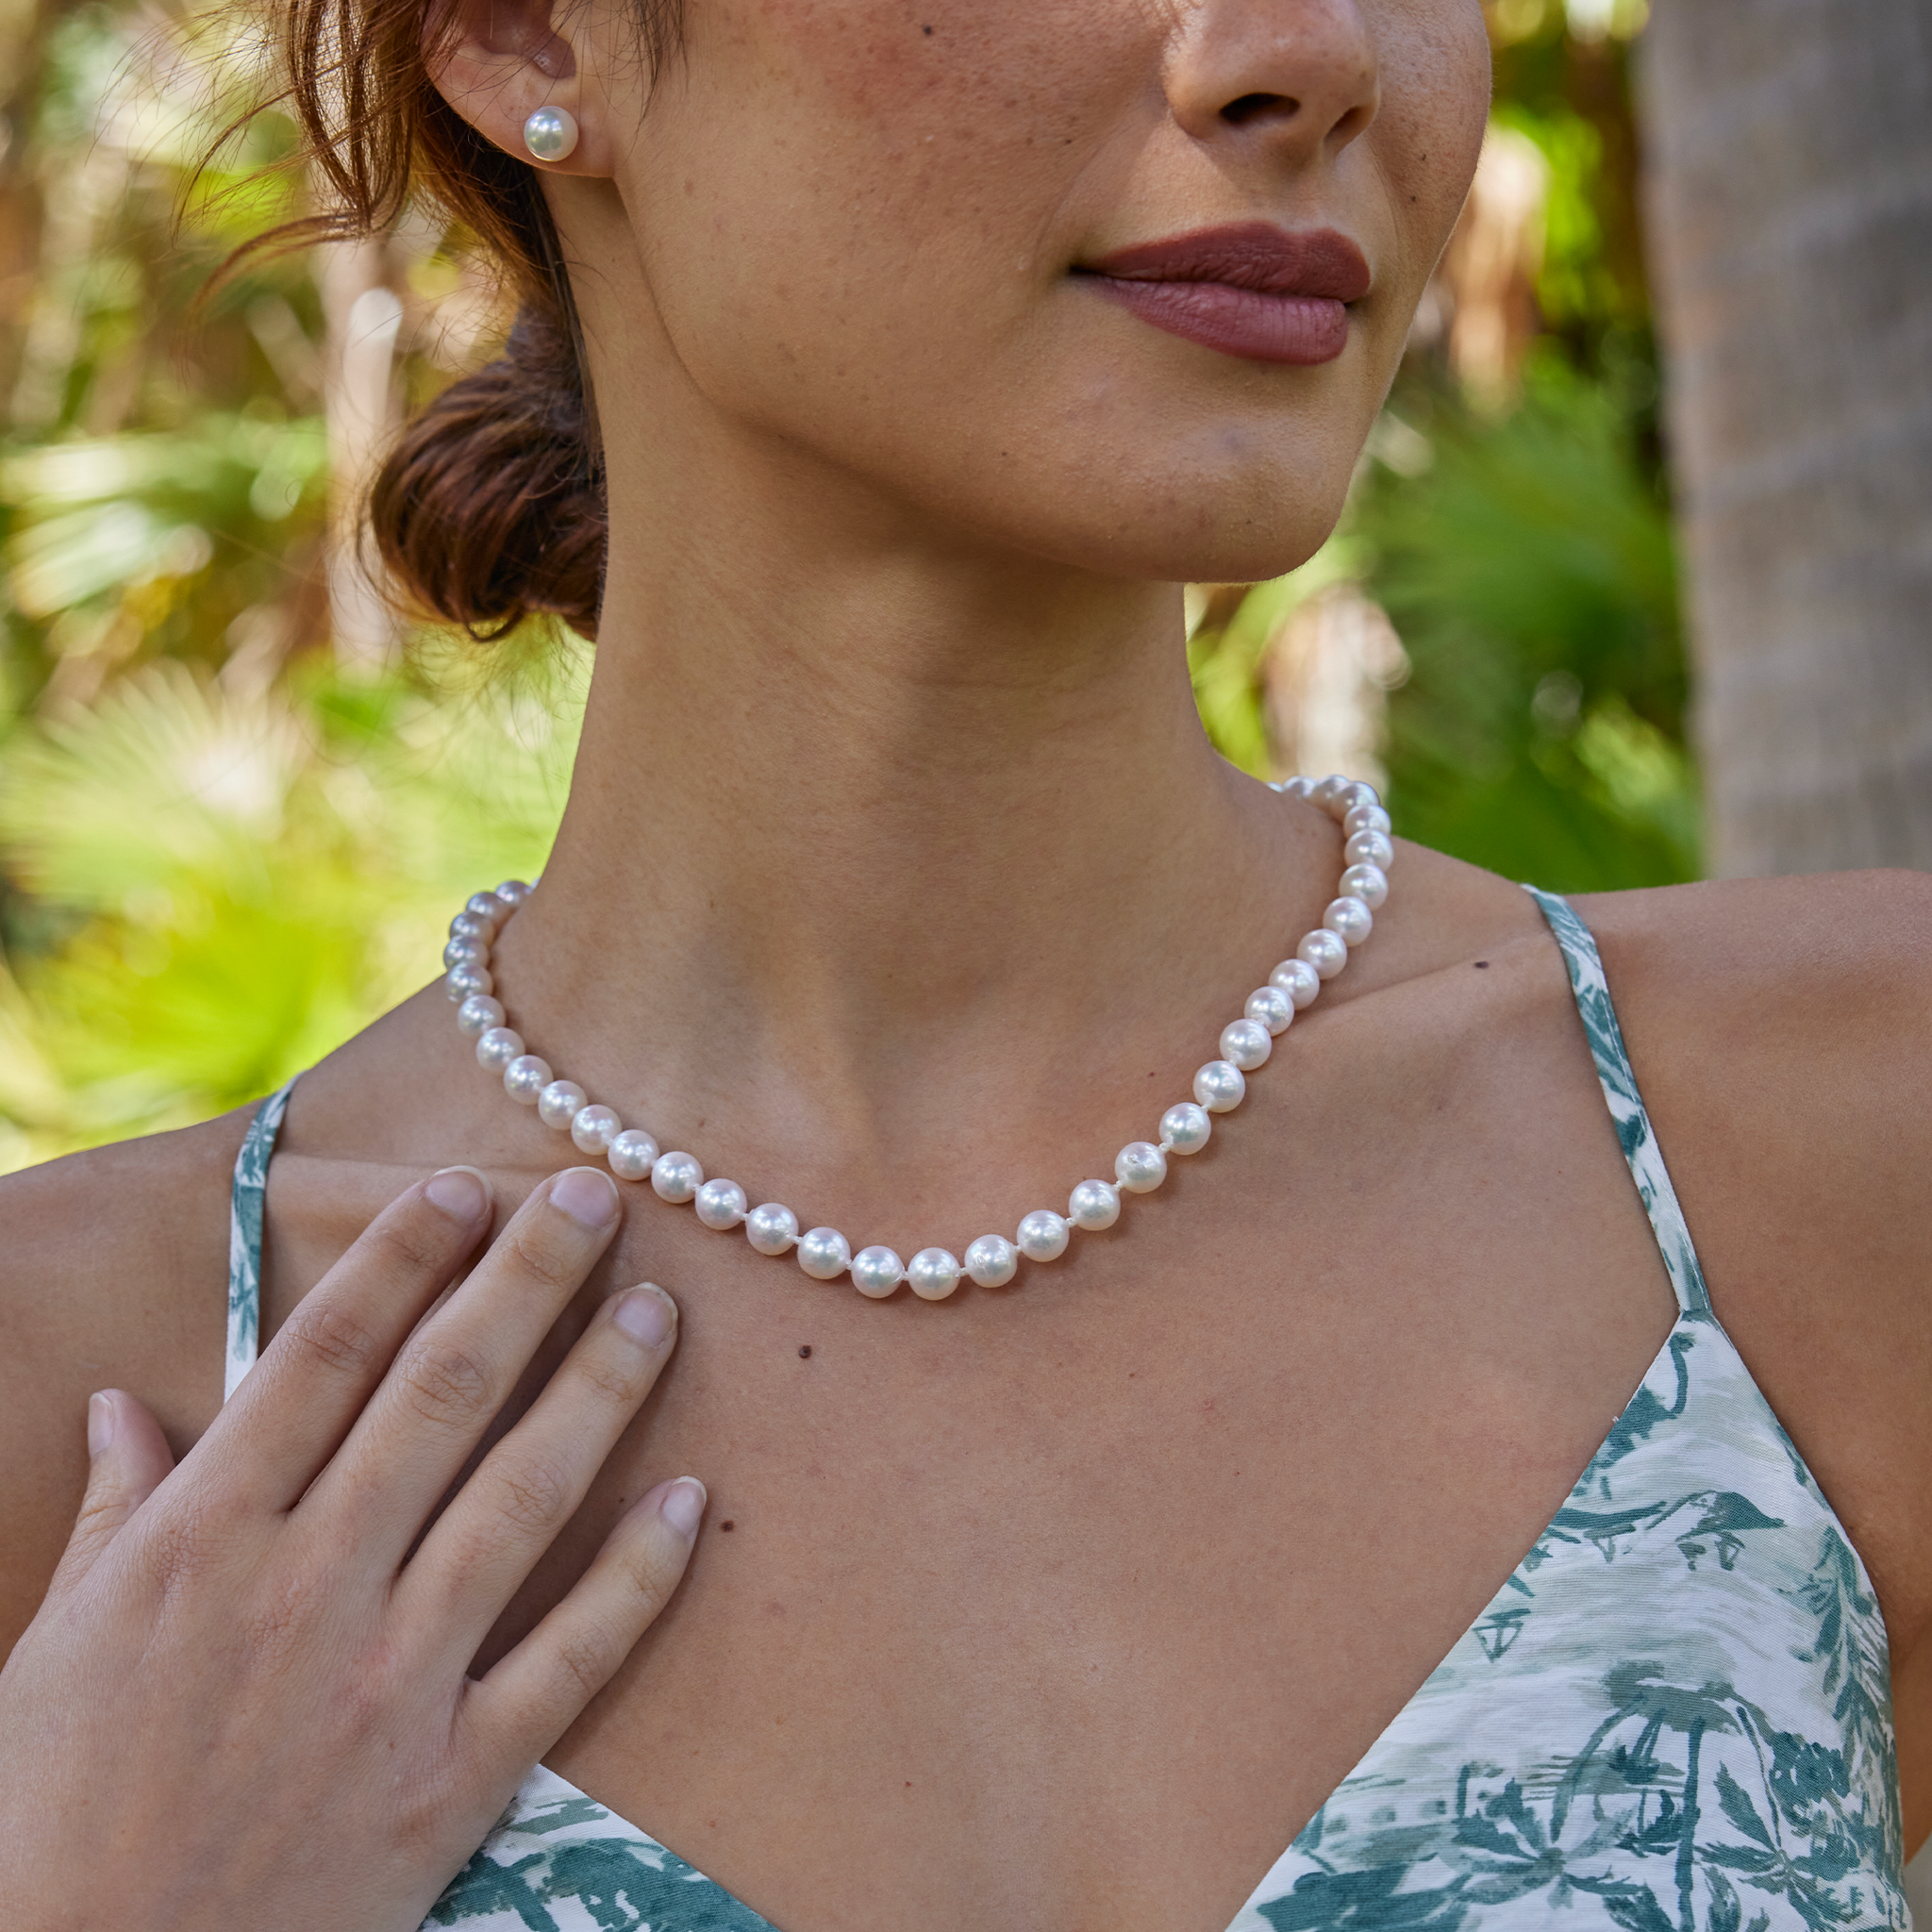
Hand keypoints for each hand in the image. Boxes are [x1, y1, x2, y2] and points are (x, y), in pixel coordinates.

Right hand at [0, 1162, 700, 1931]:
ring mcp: (387, 1685)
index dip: (404, 1258)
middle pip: (441, 1395)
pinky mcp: (450, 1784)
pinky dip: (638, 1576)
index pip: (324, 1356)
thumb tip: (125, 1405)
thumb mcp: (50, 1648)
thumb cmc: (47, 1817)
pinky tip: (693, 1498)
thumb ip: (111, 1515)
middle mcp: (304, 1588)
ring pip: (520, 1500)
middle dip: (526, 1280)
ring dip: (599, 1391)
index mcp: (200, 1540)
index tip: (466, 1187)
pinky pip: (569, 1659)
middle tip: (594, 1196)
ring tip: (657, 1307)